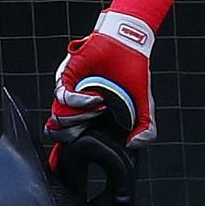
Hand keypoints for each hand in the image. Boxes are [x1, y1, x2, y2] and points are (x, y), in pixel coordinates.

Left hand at [50, 12, 157, 148]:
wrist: (128, 48)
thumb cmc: (133, 74)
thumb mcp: (145, 106)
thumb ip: (145, 129)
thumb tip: (132, 145)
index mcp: (92, 118)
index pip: (71, 138)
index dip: (65, 151)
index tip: (71, 157)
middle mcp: (77, 108)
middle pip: (60, 131)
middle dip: (72, 135)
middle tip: (90, 128)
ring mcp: (70, 94)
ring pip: (59, 116)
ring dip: (79, 117)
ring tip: (100, 108)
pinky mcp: (66, 79)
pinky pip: (63, 97)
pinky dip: (79, 102)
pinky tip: (96, 99)